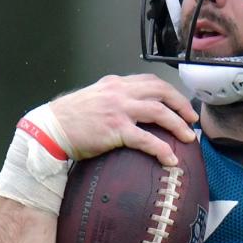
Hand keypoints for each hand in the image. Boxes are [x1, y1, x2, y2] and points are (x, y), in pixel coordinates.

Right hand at [48, 75, 198, 166]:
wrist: (51, 129)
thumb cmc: (71, 120)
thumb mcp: (96, 100)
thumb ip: (115, 100)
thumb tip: (133, 112)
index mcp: (116, 84)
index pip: (151, 81)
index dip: (170, 92)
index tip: (181, 105)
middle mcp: (120, 92)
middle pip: (161, 92)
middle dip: (181, 105)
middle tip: (192, 120)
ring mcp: (118, 109)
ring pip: (159, 112)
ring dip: (177, 125)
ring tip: (187, 138)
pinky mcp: (115, 129)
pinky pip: (146, 139)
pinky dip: (162, 149)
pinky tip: (170, 160)